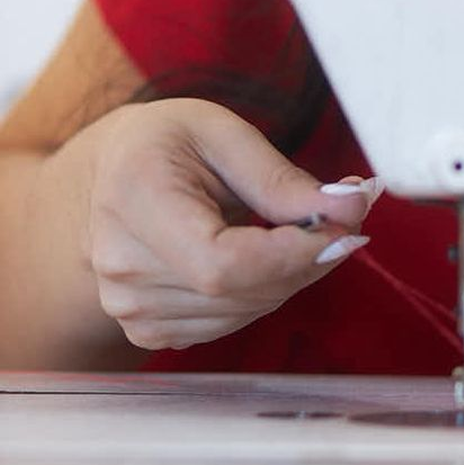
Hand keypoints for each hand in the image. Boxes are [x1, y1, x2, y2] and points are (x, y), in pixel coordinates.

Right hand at [42, 98, 381, 350]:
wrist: (112, 174)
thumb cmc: (169, 143)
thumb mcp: (224, 134)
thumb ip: (283, 179)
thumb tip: (351, 207)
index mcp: (134, 196)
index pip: (221, 263)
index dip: (293, 256)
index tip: (343, 226)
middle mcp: (121, 261)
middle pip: (238, 291)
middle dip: (307, 260)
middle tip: (340, 220)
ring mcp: (127, 305)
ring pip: (242, 311)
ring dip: (289, 277)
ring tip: (296, 232)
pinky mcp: (144, 330)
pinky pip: (227, 324)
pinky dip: (260, 294)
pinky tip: (258, 258)